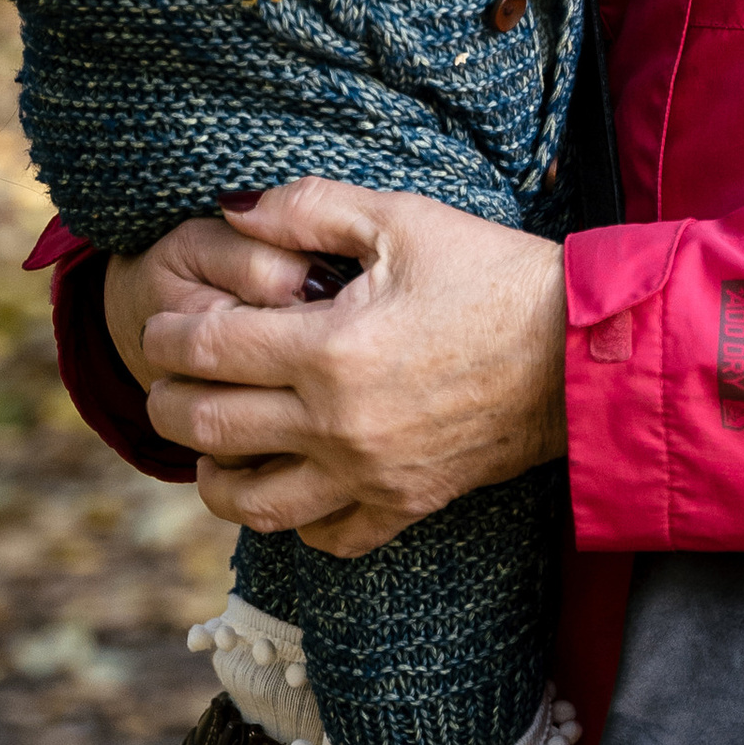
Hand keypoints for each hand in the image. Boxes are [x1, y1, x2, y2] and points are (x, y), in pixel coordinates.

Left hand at [109, 175, 568, 558]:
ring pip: (251, 505)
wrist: (582, 352)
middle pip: (207, 430)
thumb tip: (230, 207)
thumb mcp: (401, 219)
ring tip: (212, 447)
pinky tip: (290, 482)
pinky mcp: (405, 505)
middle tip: (169, 381)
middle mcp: (336, 425)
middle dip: (168, 403)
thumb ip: (307, 207)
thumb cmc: (494, 276)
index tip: (162, 325)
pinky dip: (292, 521)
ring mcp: (368, 475)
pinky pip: (325, 537)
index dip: (166, 335)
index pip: (205, 350)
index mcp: (328, 349)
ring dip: (213, 477)